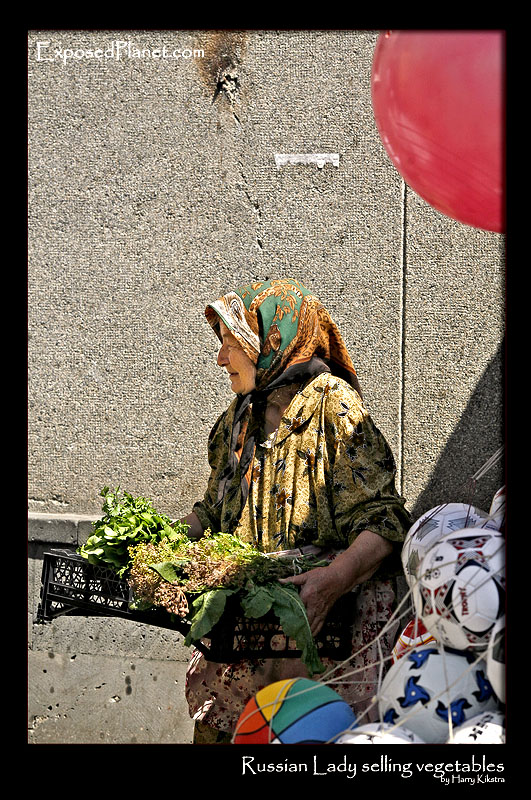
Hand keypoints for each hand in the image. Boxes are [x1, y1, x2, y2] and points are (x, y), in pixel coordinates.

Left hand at [279, 530, 393, 635]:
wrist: (338, 579)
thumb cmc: (322, 576)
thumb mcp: (306, 576)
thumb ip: (293, 580)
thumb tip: (280, 581)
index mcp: (307, 595)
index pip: (297, 608)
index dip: (289, 614)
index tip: (282, 620)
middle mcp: (313, 606)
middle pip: (304, 620)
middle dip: (297, 627)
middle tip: (288, 633)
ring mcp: (320, 611)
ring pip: (312, 625)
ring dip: (305, 632)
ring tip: (297, 638)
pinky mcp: (325, 613)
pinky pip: (320, 625)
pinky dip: (315, 632)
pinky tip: (310, 637)